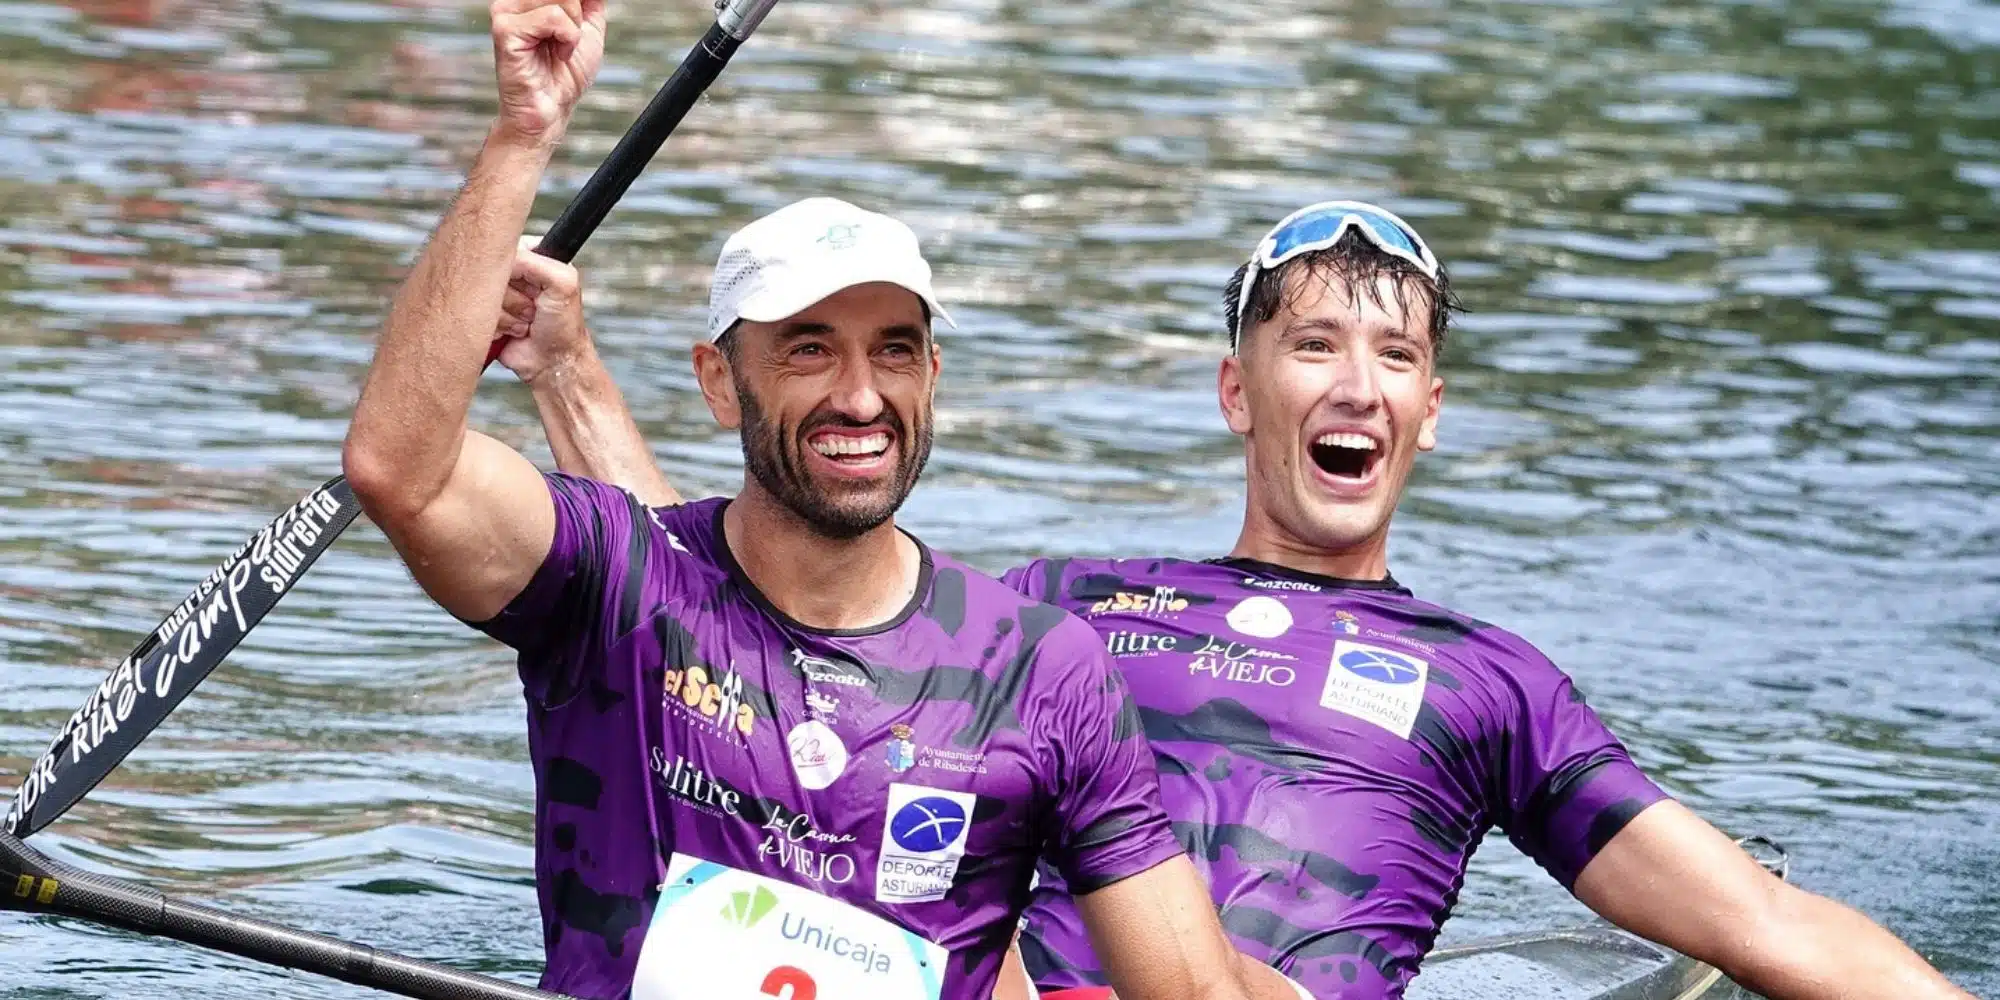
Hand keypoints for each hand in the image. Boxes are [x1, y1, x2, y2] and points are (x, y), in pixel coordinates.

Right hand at [489, 0, 605, 143]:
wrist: (552, 108)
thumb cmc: (565, 74)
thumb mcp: (588, 28)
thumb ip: (589, 2)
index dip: (579, 5)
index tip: (580, 22)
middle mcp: (514, 1)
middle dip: (578, 15)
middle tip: (568, 40)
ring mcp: (506, 11)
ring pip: (561, 0)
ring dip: (573, 30)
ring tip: (560, 48)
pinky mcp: (505, 29)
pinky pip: (554, 17)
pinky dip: (567, 38)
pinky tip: (557, 53)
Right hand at [494, 236, 591, 383]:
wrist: (553, 363)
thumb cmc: (565, 327)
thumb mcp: (563, 284)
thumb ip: (534, 262)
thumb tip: (502, 259)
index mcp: (532, 258)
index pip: (505, 249)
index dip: (514, 272)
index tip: (530, 287)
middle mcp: (513, 274)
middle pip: (489, 274)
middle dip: (511, 297)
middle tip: (531, 309)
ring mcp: (498, 295)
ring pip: (481, 297)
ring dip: (506, 316)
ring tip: (525, 324)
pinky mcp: (485, 315)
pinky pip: (474, 315)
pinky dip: (495, 328)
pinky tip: (512, 333)